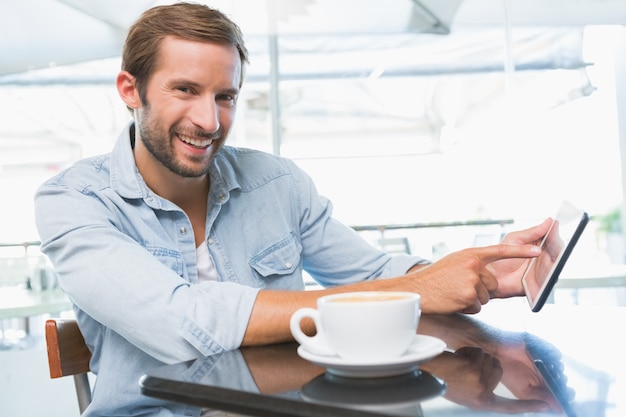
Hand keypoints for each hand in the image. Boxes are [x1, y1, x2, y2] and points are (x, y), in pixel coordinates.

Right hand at [408, 242, 540, 313]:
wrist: (418, 289)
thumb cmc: (435, 277)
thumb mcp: (456, 262)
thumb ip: (474, 263)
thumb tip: (487, 271)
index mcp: (472, 254)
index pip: (502, 250)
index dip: (522, 251)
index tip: (539, 251)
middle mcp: (473, 265)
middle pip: (493, 284)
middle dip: (480, 290)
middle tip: (460, 287)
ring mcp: (472, 280)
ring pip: (486, 297)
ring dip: (472, 299)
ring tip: (454, 293)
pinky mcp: (469, 295)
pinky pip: (477, 307)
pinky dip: (466, 307)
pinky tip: (453, 300)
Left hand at [422, 347, 552, 413]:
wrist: (425, 373)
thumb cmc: (443, 380)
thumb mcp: (467, 394)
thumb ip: (485, 392)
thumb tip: (497, 382)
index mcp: (482, 402)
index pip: (510, 407)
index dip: (529, 406)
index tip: (547, 406)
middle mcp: (482, 394)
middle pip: (499, 370)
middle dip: (485, 363)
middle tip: (466, 369)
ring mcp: (478, 381)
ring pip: (488, 359)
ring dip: (475, 356)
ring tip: (460, 364)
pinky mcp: (473, 370)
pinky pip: (478, 354)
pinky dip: (468, 352)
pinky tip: (457, 359)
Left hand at [486, 218, 551, 298]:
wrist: (490, 276)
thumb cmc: (500, 257)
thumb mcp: (515, 239)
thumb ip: (532, 232)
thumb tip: (549, 221)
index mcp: (536, 244)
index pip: (552, 237)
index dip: (555, 233)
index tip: (555, 227)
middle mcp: (542, 257)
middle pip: (557, 251)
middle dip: (557, 247)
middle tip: (553, 244)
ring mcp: (542, 270)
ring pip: (556, 265)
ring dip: (556, 262)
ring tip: (552, 257)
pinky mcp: (540, 283)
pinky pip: (550, 280)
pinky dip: (550, 276)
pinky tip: (547, 271)